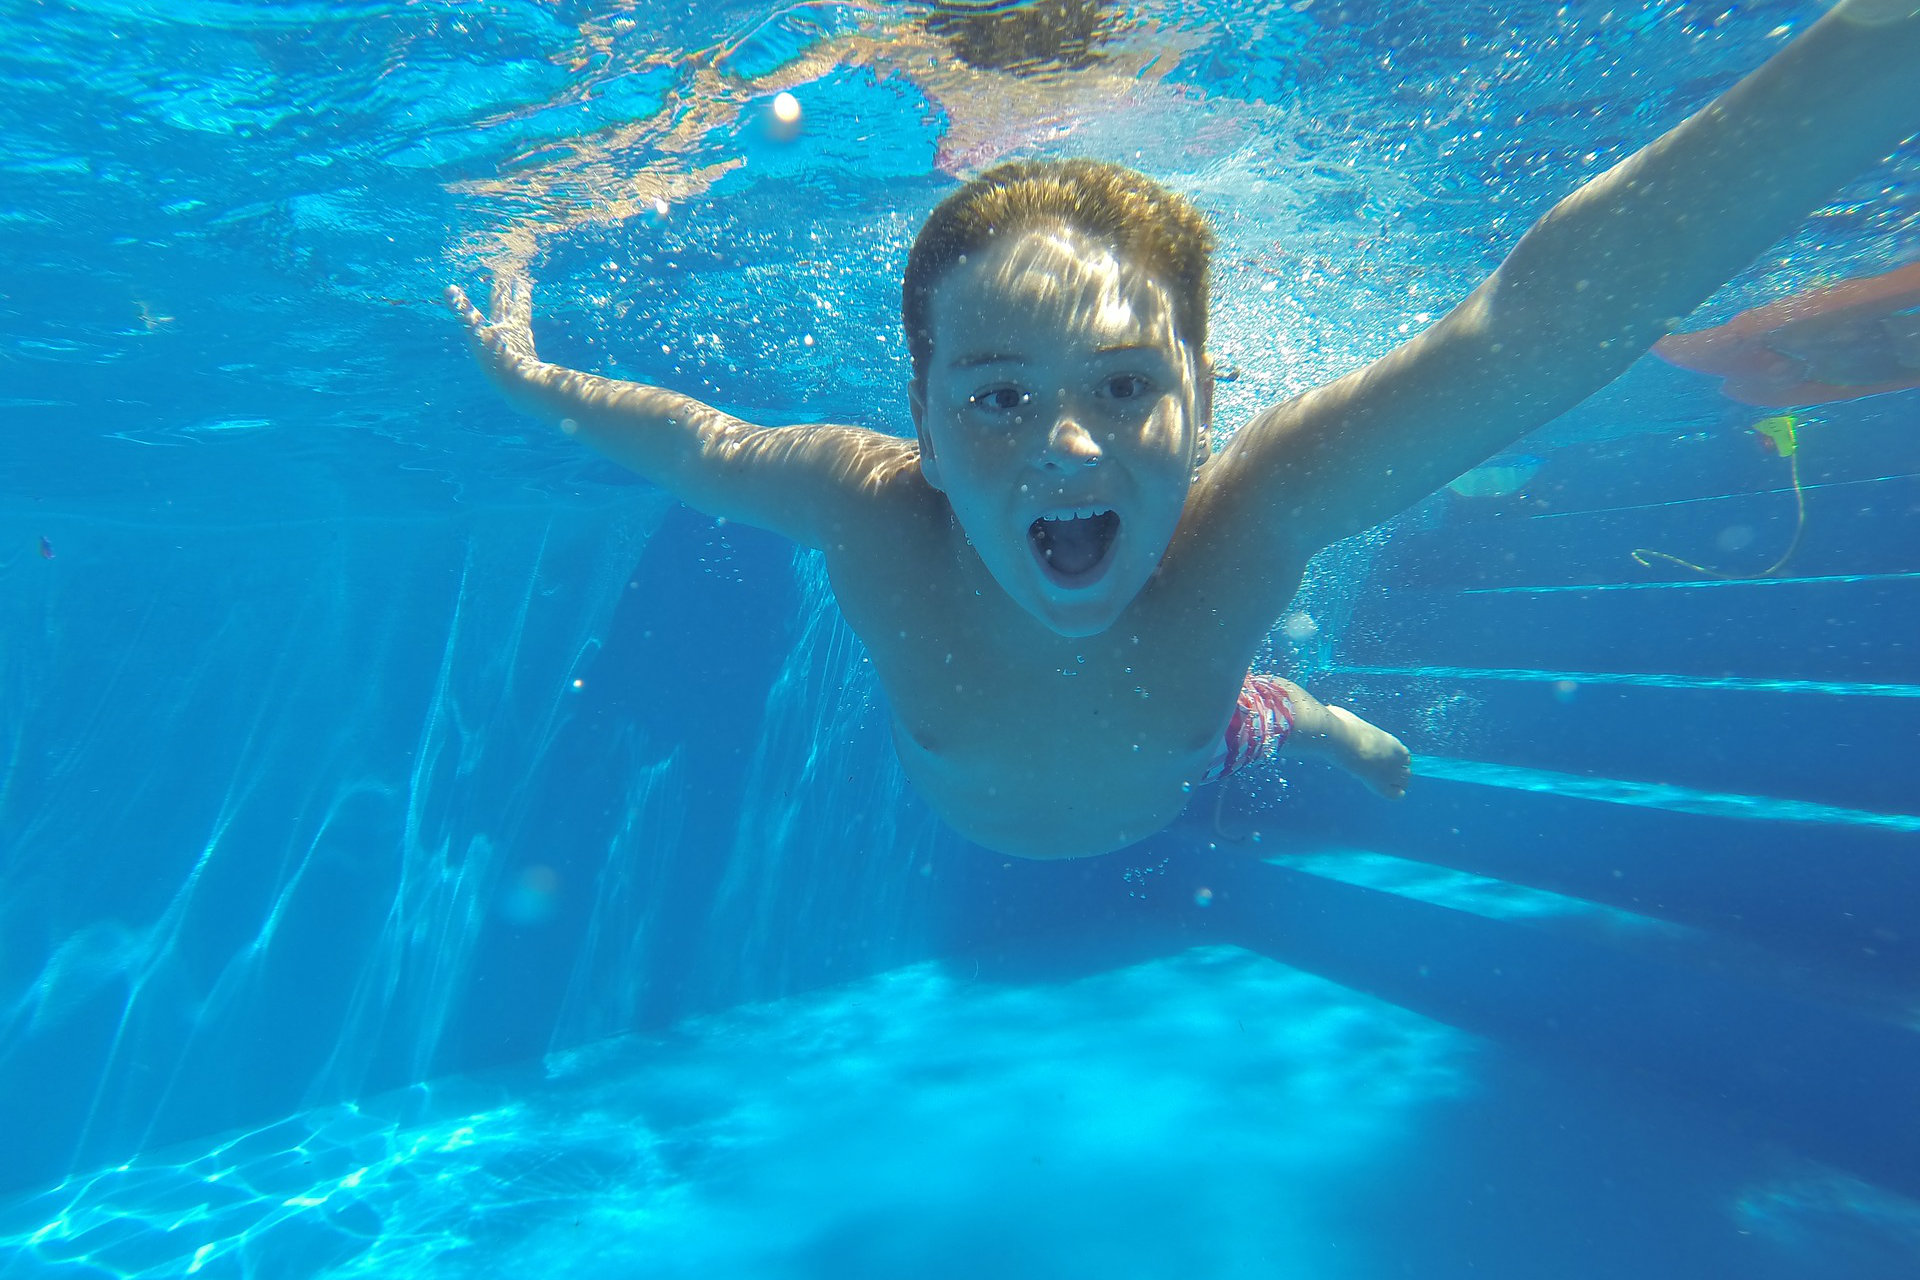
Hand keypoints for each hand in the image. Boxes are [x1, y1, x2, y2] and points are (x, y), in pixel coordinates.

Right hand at [445, 272, 539, 389]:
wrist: (525, 387)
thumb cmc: (501, 359)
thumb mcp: (478, 334)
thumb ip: (464, 312)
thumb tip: (448, 288)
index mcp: (508, 321)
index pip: (504, 298)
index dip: (503, 284)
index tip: (507, 271)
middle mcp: (518, 331)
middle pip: (518, 307)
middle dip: (517, 294)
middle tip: (522, 282)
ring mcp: (523, 346)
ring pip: (523, 324)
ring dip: (521, 315)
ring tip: (522, 310)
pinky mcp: (526, 361)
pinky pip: (523, 345)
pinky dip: (522, 338)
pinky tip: (523, 344)